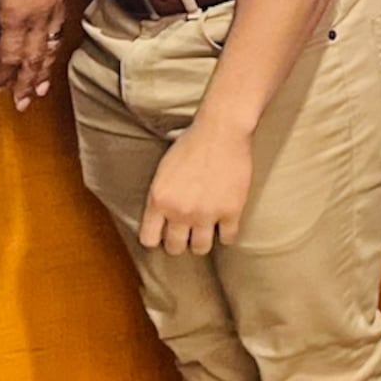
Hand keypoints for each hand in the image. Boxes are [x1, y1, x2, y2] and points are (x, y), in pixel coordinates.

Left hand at [0, 0, 70, 108]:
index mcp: (19, 14)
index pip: (11, 57)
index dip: (3, 77)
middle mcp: (42, 13)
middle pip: (35, 57)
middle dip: (28, 83)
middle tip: (25, 104)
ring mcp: (55, 0)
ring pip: (50, 44)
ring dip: (44, 69)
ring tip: (42, 88)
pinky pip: (58, 25)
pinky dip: (53, 43)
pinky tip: (50, 48)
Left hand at [140, 117, 255, 255]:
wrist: (221, 131)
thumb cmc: (191, 145)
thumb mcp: (163, 171)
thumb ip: (160, 198)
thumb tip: (159, 220)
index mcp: (159, 200)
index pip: (149, 240)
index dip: (157, 239)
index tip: (164, 233)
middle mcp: (180, 211)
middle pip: (175, 248)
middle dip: (180, 242)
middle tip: (187, 232)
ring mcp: (207, 214)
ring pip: (201, 248)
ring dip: (202, 241)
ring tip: (205, 229)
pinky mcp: (231, 212)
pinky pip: (228, 239)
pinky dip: (227, 233)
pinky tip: (225, 223)